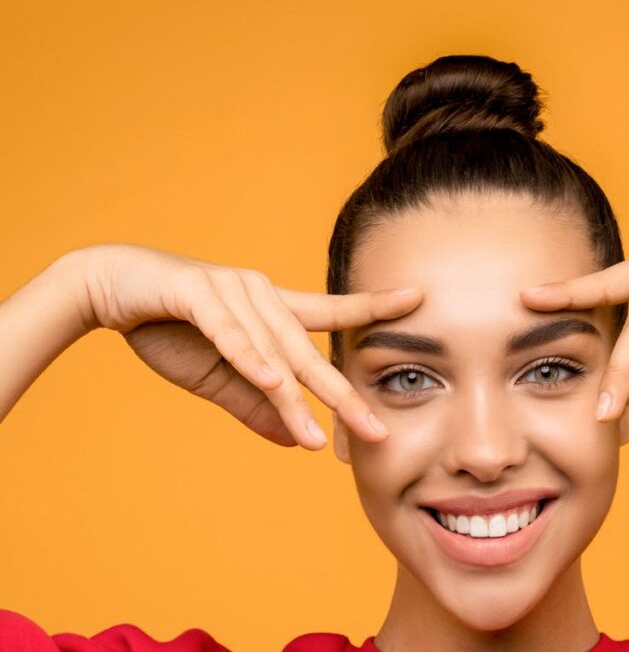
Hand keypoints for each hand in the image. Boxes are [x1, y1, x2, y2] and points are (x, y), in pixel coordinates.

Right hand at [78, 243, 422, 449]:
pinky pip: (227, 330)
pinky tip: (267, 379)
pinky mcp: (195, 291)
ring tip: (317, 436)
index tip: (418, 299)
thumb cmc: (169, 327)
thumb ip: (257, 405)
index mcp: (272, 311)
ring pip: (271, 351)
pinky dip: (246, 355)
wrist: (108, 287)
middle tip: (376, 431)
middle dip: (342, 395)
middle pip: (309, 351)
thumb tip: (297, 442)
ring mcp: (230, 290)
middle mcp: (261, 295)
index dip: (373, 307)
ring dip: (293, 397)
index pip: (331, 314)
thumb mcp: (218, 376)